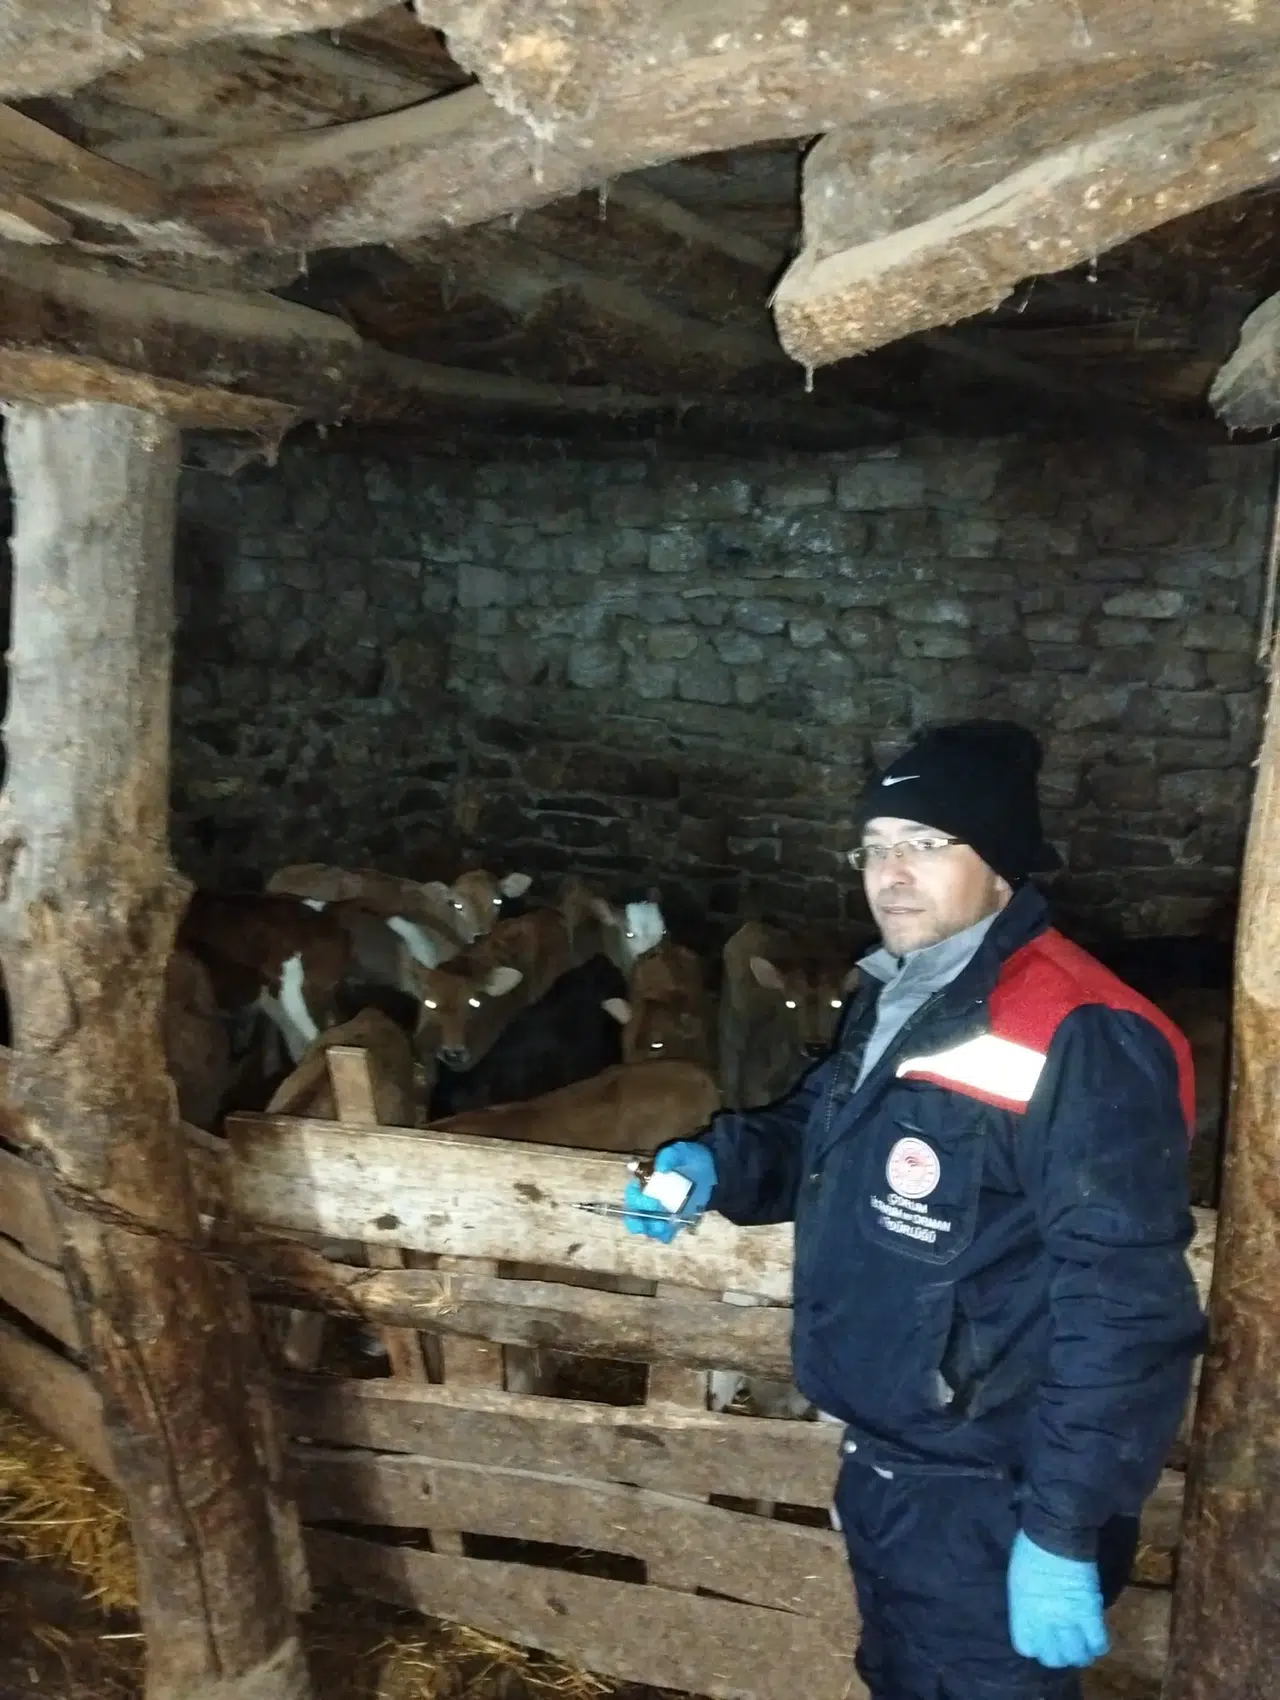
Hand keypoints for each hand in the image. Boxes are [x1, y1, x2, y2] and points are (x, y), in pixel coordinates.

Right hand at [622, 1141, 716, 1242]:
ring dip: (651, 1229)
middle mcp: (649, 1197)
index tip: (648, 1199)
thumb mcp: (680, 1151)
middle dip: (640, 1219)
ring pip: (647, 1226)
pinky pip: (664, 1233)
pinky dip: (664, 1235)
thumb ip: (669, 1156)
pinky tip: (669, 1232)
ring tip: (662, 1227)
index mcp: (645, 1180)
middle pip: (635, 1213)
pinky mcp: (674, 1220)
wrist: (711, 1169)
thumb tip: (660, 1168)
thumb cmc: (690, 1157)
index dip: (635, 1199)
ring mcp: (661, 1211)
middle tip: (653, 1217)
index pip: (632, 1193)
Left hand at [1007, 1531, 1108, 1668]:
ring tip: (1083, 1645)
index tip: (1041, 1639)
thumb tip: (1033, 1613)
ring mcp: (1068, 1621)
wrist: (1056, 1532)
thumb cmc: (1030, 1548)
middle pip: (1053, 1658)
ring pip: (1078, 1656)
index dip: (1036, 1645)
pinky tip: (1096, 1637)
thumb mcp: (1018, 1579)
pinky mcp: (1090, 1613)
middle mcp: (1043, 1623)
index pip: (1026, 1647)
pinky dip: (1099, 1643)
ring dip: (1081, 1653)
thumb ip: (1025, 1603)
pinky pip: (1098, 1642)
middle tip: (1064, 1644)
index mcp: (1021, 1612)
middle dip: (1059, 1654)